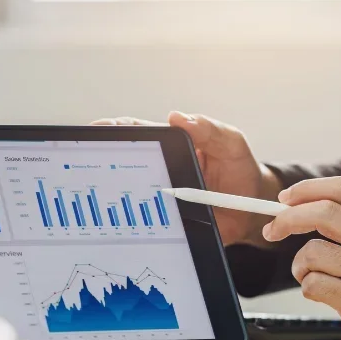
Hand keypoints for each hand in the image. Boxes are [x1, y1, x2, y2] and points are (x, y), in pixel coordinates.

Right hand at [93, 113, 281, 246]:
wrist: (252, 210)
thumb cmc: (239, 169)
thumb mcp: (230, 143)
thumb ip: (209, 129)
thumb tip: (177, 117)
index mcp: (170, 146)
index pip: (136, 133)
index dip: (115, 130)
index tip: (99, 128)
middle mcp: (158, 169)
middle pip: (121, 162)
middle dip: (101, 157)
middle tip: (88, 155)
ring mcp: (157, 196)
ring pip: (125, 191)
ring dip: (109, 189)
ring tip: (94, 183)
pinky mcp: (162, 222)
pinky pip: (141, 221)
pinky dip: (126, 220)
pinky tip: (114, 219)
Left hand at [261, 177, 340, 339]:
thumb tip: (316, 198)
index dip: (308, 189)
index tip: (285, 199)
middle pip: (324, 212)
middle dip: (288, 219)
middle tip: (273, 230)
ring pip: (312, 252)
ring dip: (300, 265)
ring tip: (311, 274)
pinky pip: (313, 284)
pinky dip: (308, 287)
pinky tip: (322, 292)